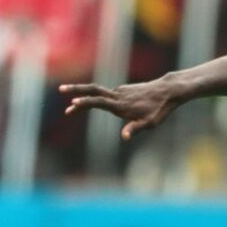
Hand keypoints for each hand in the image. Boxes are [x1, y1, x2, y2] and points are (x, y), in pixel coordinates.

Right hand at [60, 78, 182, 139]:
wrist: (167, 91)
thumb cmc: (159, 110)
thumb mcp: (149, 123)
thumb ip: (135, 129)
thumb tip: (124, 137)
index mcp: (120, 105)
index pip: (98, 102)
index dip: (85, 103)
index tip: (72, 104)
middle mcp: (117, 96)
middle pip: (92, 90)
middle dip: (75, 90)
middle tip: (60, 89)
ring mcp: (120, 92)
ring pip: (97, 92)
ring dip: (83, 96)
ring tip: (71, 106)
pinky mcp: (123, 91)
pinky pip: (106, 95)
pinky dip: (96, 98)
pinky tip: (101, 107)